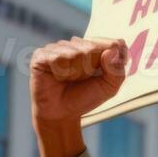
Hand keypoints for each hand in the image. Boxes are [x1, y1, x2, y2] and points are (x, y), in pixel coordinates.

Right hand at [29, 37, 126, 156]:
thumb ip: (116, 71)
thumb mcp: (108, 88)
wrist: (62, 114)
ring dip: (76, 72)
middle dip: (91, 69)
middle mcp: (74, 44)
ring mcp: (57, 48)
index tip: (109, 71)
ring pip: (75, 53)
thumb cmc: (85, 97)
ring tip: (69, 80)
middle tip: (82, 80)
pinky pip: (58, 58)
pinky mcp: (41, 55)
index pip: (109, 43)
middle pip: (92, 48)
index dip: (112, 57)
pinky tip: (57, 78)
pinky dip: (62, 72)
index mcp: (92, 48)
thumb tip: (113, 50)